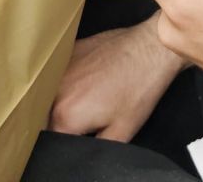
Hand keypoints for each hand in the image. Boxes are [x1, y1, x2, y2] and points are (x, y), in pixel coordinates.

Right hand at [49, 15, 187, 138]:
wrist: (151, 48)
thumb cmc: (140, 86)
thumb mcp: (121, 131)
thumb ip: (94, 149)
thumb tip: (83, 154)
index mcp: (65, 115)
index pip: (53, 139)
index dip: (70, 140)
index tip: (86, 132)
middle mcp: (56, 90)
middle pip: (50, 117)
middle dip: (68, 121)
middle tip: (95, 113)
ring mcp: (61, 67)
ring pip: (54, 94)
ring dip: (68, 100)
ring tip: (96, 94)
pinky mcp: (69, 51)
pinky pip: (62, 73)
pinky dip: (73, 79)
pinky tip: (94, 77)